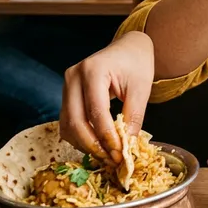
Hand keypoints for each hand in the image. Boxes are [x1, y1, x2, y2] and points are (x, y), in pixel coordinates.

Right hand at [60, 31, 154, 163]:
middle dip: (93, 145)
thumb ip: (133, 117)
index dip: (107, 137)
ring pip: (67, 125)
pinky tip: (97, 144)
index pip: (96, 112)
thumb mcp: (142, 88)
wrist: (128, 48)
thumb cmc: (136, 64)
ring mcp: (66, 85)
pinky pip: (67, 122)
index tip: (120, 154)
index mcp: (93, 70)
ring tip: (106, 154)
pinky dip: (80, 137)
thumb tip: (127, 147)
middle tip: (112, 159)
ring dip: (85, 144)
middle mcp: (73, 76)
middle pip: (75, 121)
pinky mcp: (66, 94)